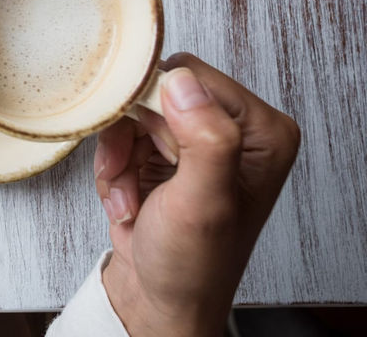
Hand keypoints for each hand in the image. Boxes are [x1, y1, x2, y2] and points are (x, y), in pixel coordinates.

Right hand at [93, 53, 300, 335]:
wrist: (160, 299)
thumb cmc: (193, 263)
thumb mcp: (204, 202)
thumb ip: (205, 138)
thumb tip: (182, 82)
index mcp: (262, 130)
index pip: (194, 75)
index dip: (159, 107)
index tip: (153, 150)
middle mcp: (234, 129)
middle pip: (158, 91)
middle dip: (132, 137)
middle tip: (137, 178)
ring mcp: (196, 141)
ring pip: (132, 113)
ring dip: (118, 157)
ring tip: (129, 199)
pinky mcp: (165, 153)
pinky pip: (120, 135)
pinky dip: (112, 168)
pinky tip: (126, 201)